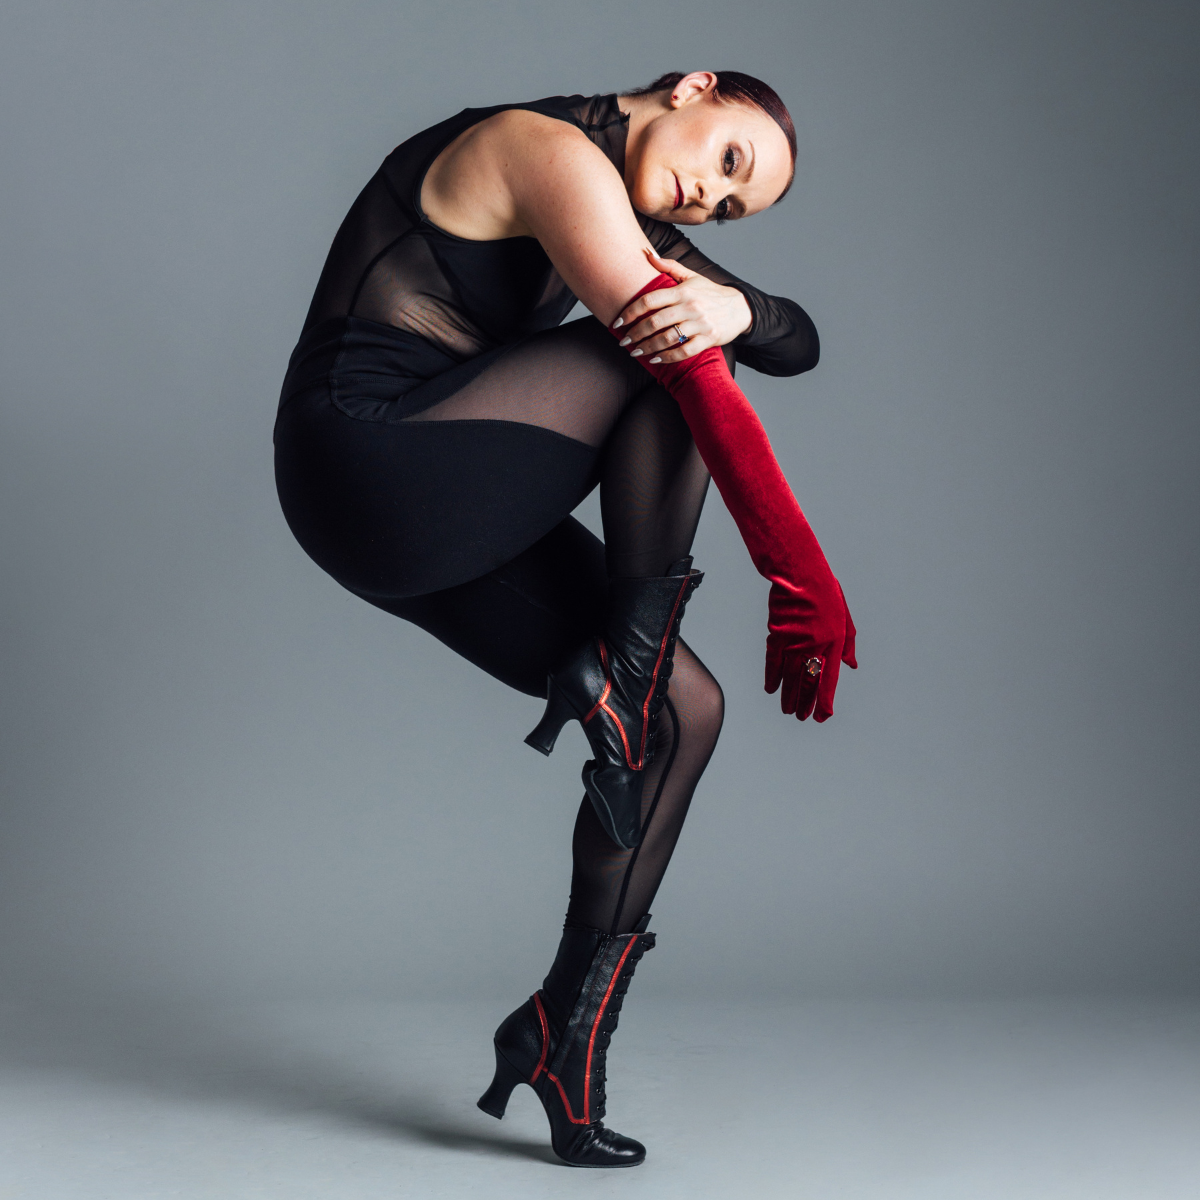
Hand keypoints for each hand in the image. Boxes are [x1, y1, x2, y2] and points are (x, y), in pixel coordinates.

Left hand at [612, 249, 752, 363]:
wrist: (740, 308)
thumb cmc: (711, 293)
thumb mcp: (692, 277)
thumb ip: (669, 267)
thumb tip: (647, 255)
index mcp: (682, 290)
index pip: (649, 300)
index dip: (630, 312)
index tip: (617, 323)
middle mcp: (690, 306)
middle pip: (655, 321)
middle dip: (635, 333)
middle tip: (623, 341)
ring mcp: (700, 323)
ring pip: (668, 338)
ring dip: (648, 347)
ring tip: (635, 352)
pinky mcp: (709, 338)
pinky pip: (685, 350)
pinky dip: (668, 357)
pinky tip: (655, 359)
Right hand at [764, 578, 857, 722]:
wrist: (801, 575)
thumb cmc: (826, 594)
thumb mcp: (845, 619)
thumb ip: (848, 645)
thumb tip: (851, 667)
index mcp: (834, 642)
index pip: (829, 680)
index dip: (825, 701)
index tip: (822, 716)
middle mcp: (814, 645)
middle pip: (808, 682)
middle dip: (805, 703)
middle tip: (802, 717)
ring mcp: (794, 642)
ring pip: (790, 677)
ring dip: (788, 696)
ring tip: (787, 711)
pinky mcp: (777, 635)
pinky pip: (773, 663)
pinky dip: (772, 678)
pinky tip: (771, 690)